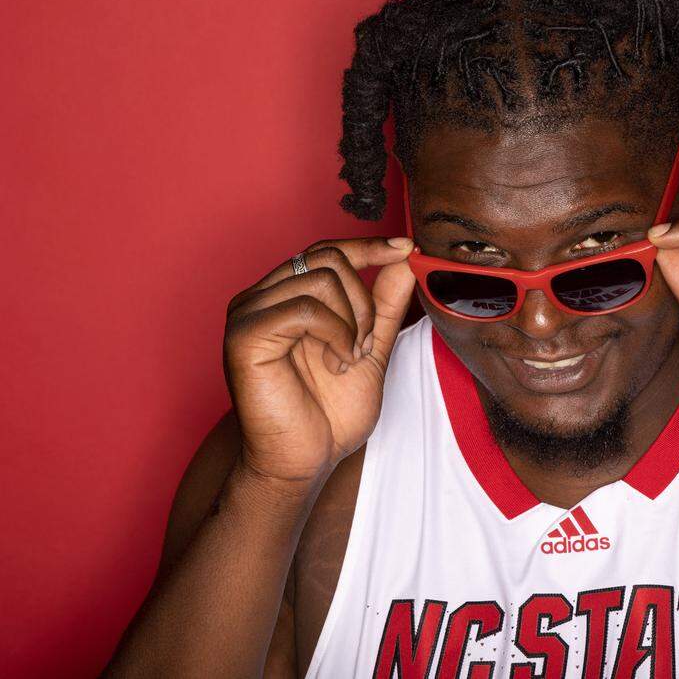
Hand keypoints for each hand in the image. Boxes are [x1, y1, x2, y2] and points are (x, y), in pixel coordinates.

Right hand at [222, 236, 415, 485]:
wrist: (303, 461)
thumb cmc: (328, 413)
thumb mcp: (370, 347)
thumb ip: (385, 304)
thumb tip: (404, 259)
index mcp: (286, 297)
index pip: (327, 251)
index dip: (368, 245)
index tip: (405, 247)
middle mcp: (262, 297)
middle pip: (328, 257)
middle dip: (364, 300)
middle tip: (365, 345)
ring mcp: (249, 312)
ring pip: (321, 277)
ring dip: (352, 320)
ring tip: (348, 358)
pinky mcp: (245, 334)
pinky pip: (304, 306)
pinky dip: (335, 332)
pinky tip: (336, 361)